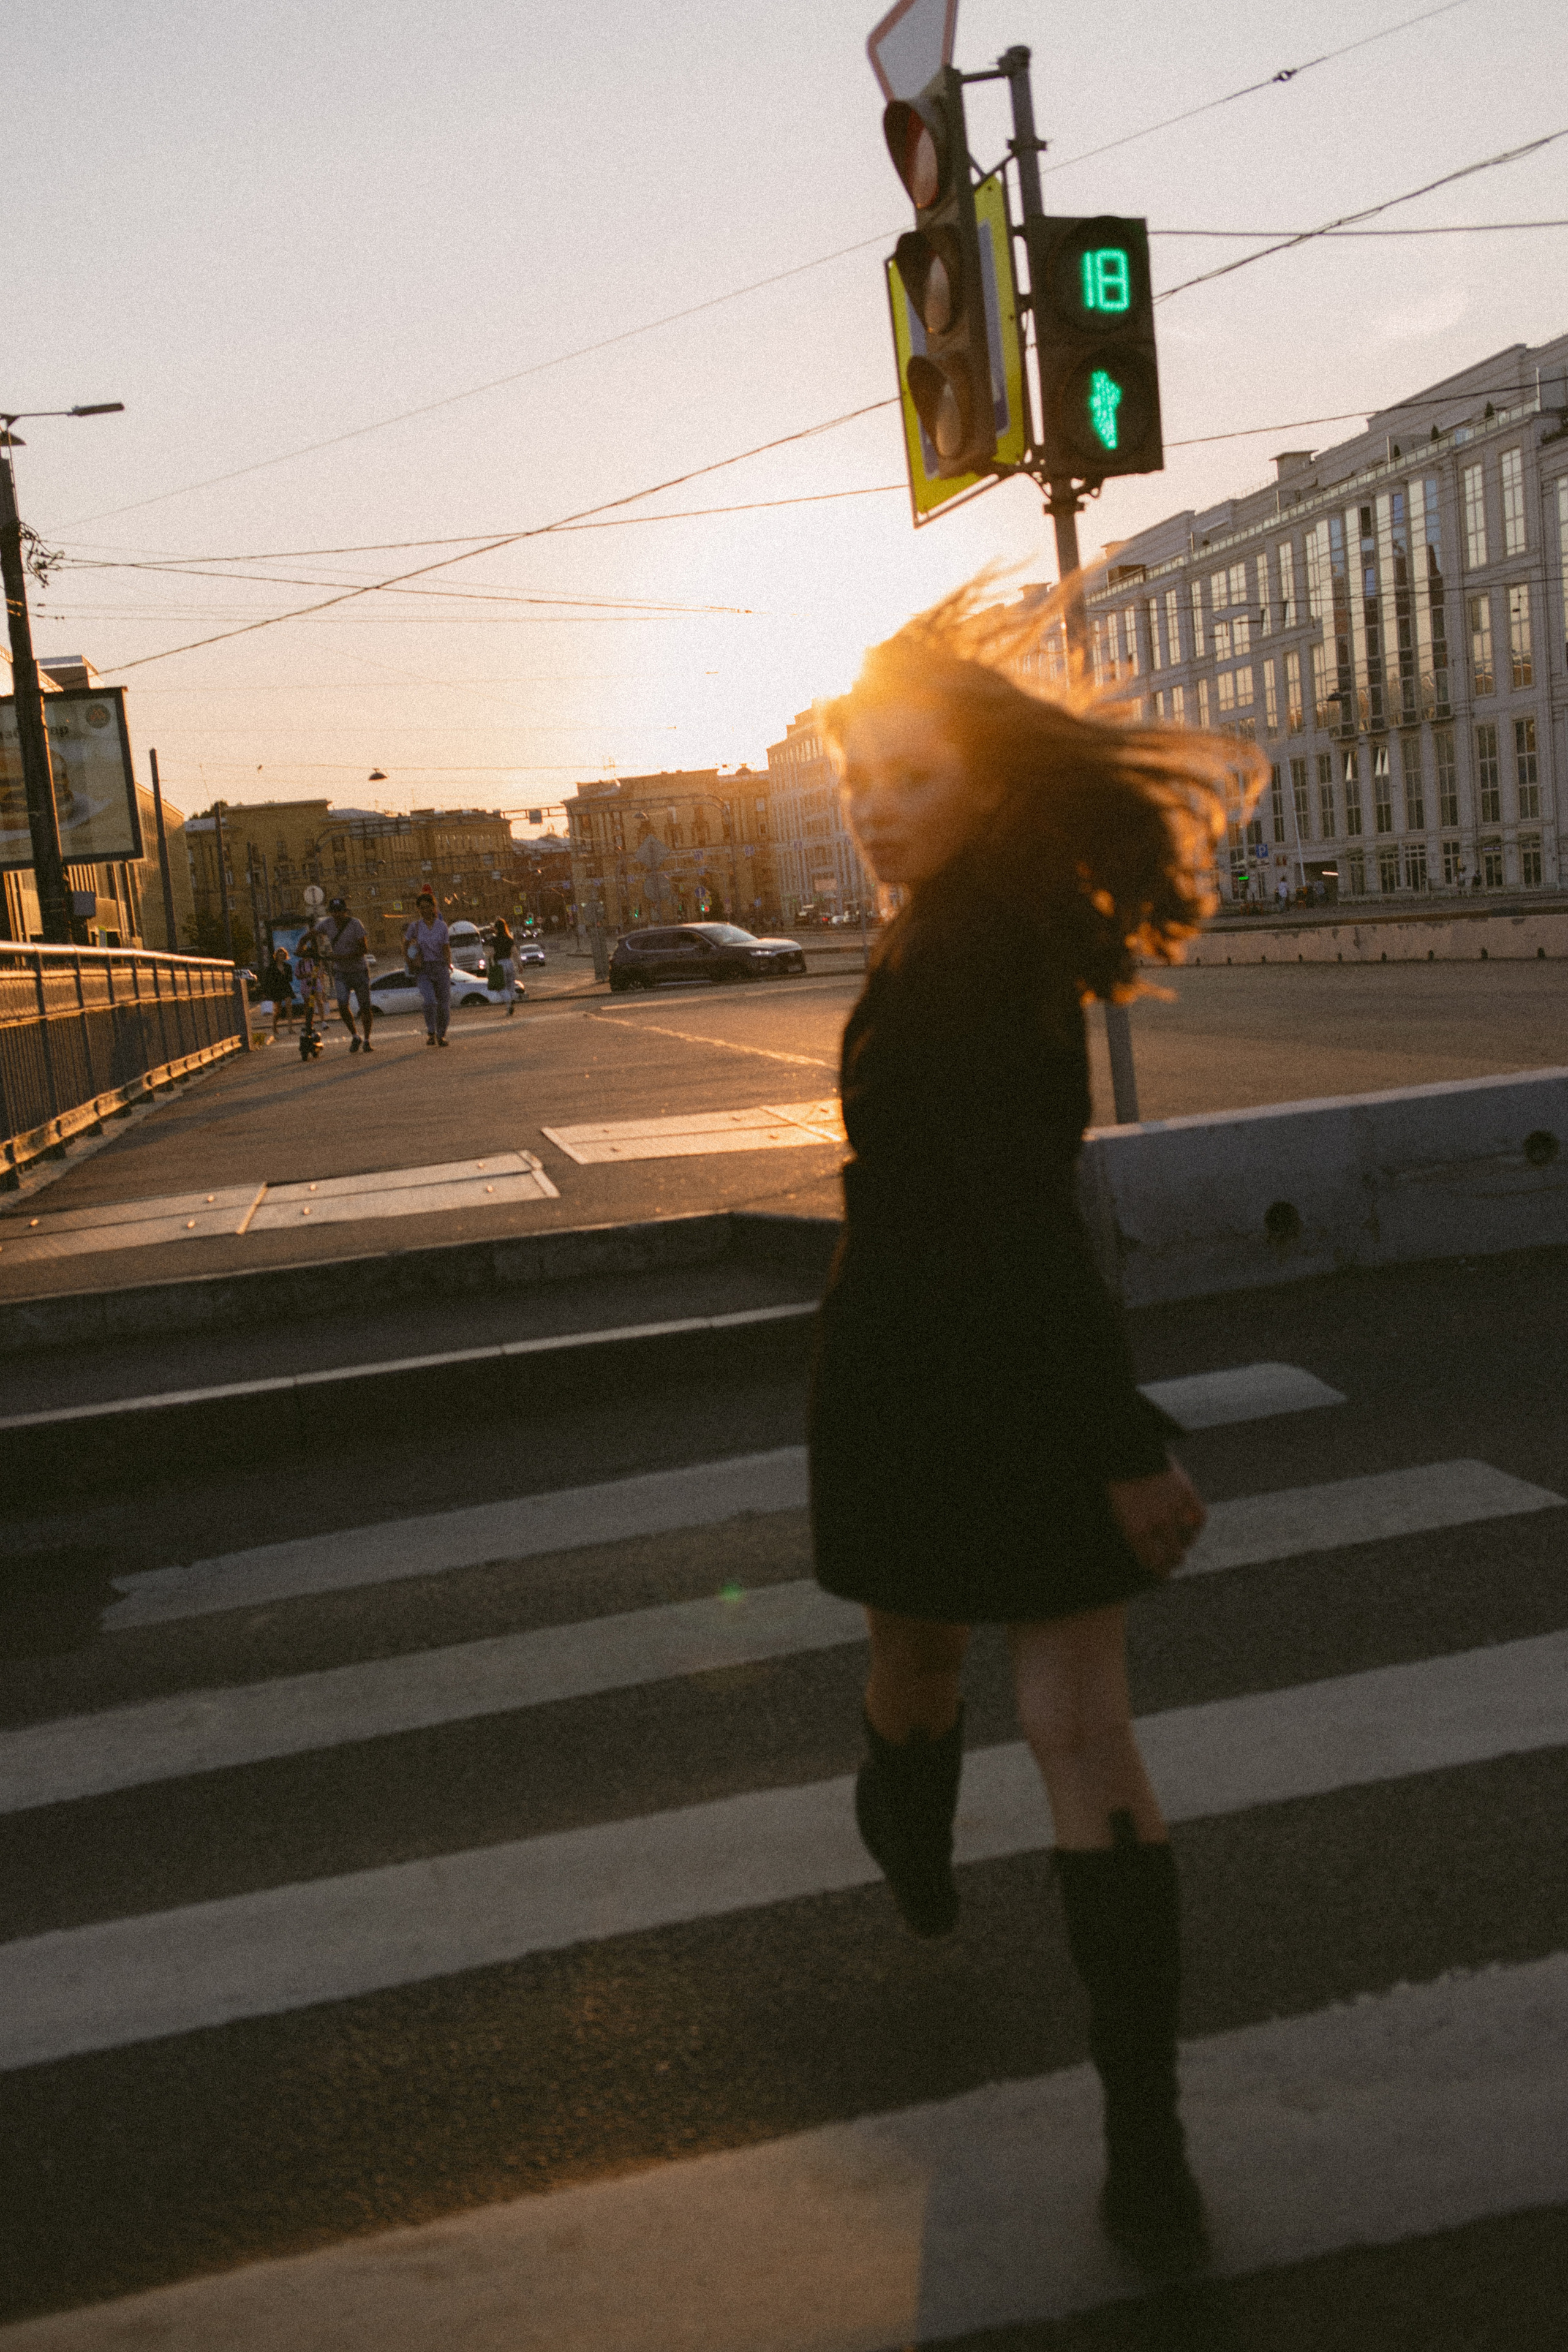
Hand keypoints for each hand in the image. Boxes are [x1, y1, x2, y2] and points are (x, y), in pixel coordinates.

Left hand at [1108, 1460, 1206, 1578]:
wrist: (1128, 1450)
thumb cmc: (1117, 1481)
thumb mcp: (1116, 1511)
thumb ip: (1130, 1531)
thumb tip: (1143, 1547)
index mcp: (1136, 1530)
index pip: (1153, 1562)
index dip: (1159, 1570)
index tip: (1161, 1573)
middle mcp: (1157, 1523)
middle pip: (1173, 1556)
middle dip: (1173, 1563)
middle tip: (1174, 1563)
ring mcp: (1174, 1508)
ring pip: (1187, 1539)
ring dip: (1185, 1545)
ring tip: (1183, 1545)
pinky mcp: (1186, 1493)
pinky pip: (1199, 1517)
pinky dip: (1197, 1525)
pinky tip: (1193, 1527)